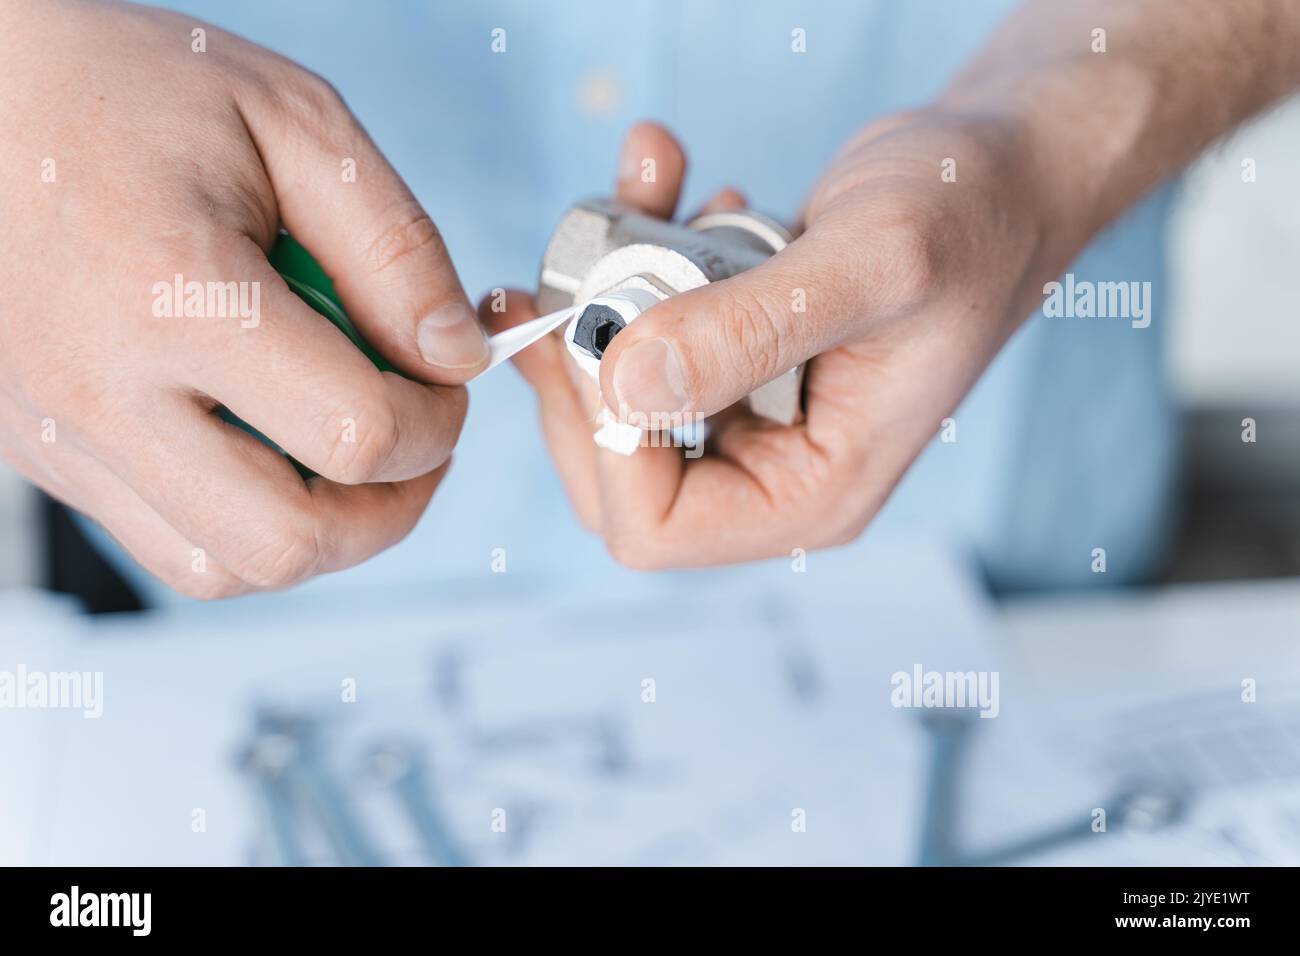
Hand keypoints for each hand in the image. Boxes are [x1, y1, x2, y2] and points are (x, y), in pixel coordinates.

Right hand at [0, 1, 487, 596]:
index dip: (438, 425)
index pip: (356, 434)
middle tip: (417, 448)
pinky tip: (272, 450)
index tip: (447, 383)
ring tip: (349, 456)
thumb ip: (396, 248)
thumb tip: (460, 356)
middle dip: (391, 510)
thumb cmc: (135, 89)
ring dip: (320, 533)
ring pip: (224, 569)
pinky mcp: (43, 453)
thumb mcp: (296, 124)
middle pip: (289, 541)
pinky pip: (169, 546)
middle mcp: (100, 387)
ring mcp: (59, 434)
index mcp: (174, 293)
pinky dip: (247, 526)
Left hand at [484, 117, 1054, 567]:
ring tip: (650, 184)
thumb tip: (625, 385)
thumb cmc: (969, 218)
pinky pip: (645, 329)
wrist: (999, 168)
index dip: (606, 439)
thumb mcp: (870, 266)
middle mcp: (771, 469)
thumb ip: (749, 332)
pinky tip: (680, 183)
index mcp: (811, 493)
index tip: (609, 328)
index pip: (655, 527)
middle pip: (612, 470)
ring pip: (615, 389)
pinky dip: (638, 248)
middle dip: (580, 364)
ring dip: (604, 282)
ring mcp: (747, 413)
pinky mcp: (732, 357)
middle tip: (574, 270)